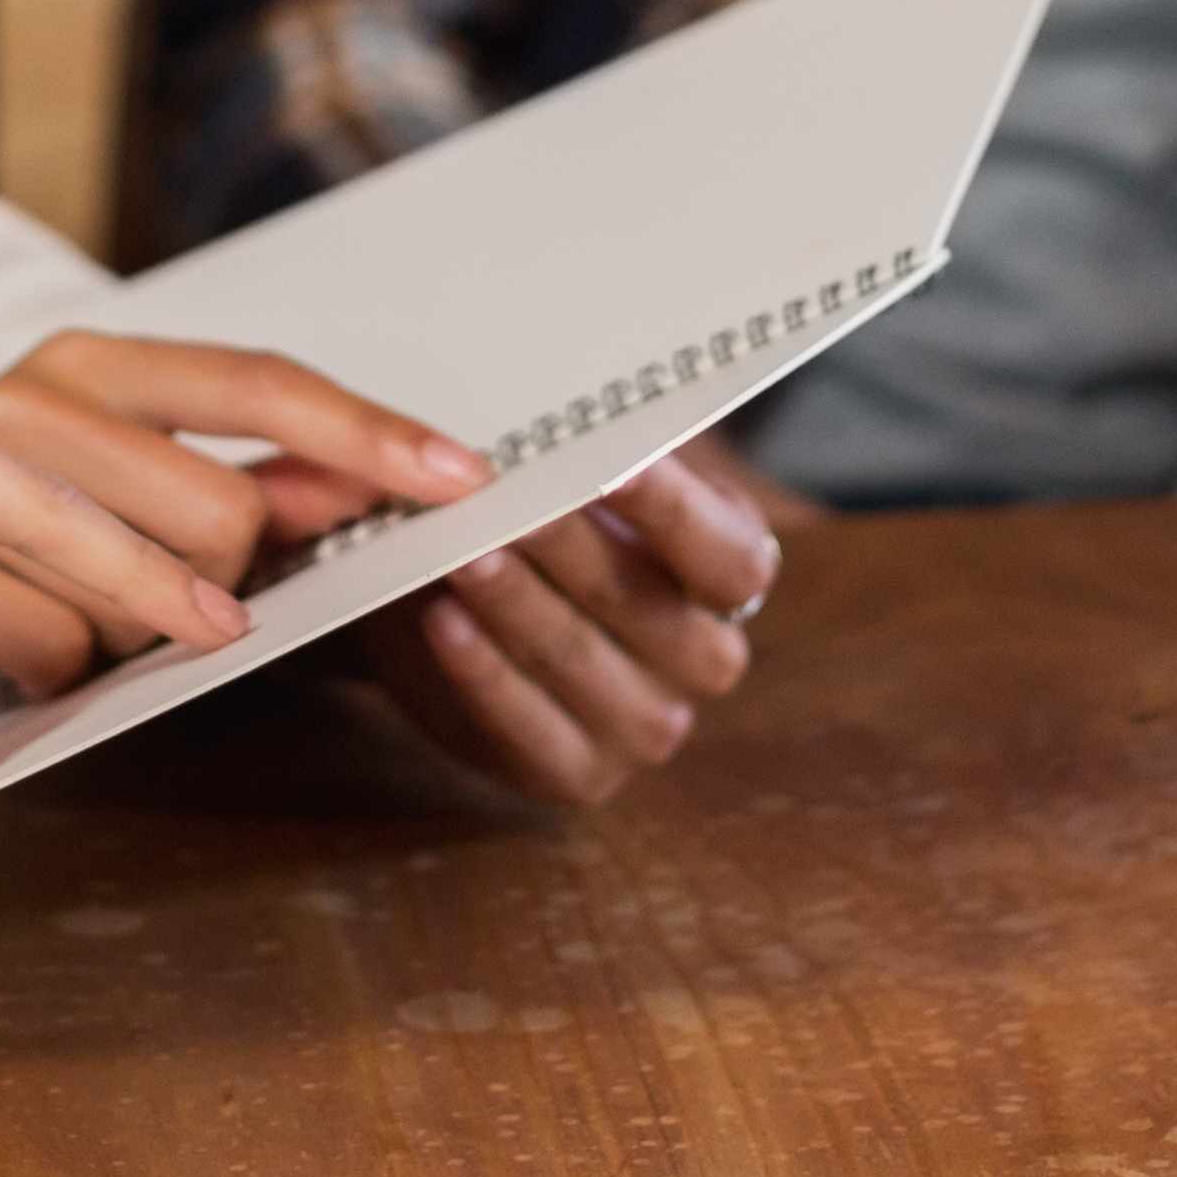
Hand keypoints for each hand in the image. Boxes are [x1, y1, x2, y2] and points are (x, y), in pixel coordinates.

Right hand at [0, 327, 492, 690]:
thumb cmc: (1, 517)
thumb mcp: (122, 477)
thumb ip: (247, 478)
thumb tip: (363, 487)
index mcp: (89, 362)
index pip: (260, 384)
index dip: (369, 434)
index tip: (464, 476)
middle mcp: (28, 402)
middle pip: (228, 518)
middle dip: (224, 581)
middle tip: (160, 593)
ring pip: (159, 600)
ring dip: (142, 634)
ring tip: (77, 613)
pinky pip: (74, 659)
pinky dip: (68, 670)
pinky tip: (24, 641)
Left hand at [351, 434, 782, 807]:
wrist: (488, 605)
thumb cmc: (559, 516)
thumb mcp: (590, 474)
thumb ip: (596, 449)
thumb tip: (565, 402)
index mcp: (734, 578)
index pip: (728, 559)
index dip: (675, 515)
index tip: (611, 463)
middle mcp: (707, 660)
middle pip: (646, 609)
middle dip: (569, 550)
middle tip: (503, 497)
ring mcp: (647, 727)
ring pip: (580, 662)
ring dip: (516, 606)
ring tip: (460, 553)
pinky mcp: (577, 775)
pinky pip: (529, 728)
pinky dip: (482, 673)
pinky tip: (441, 621)